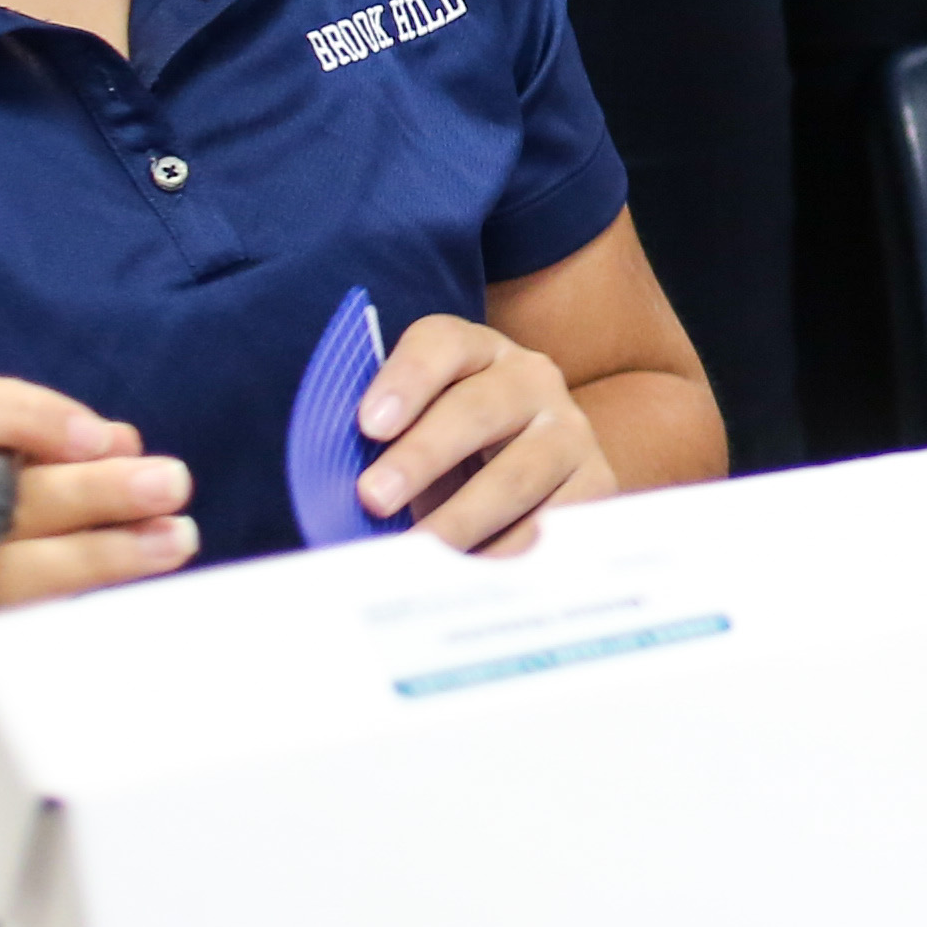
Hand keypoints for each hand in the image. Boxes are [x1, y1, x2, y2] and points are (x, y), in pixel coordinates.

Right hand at [0, 374, 187, 780]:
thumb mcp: (1, 502)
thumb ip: (55, 464)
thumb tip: (122, 447)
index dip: (27, 413)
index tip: (100, 437)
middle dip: (95, 487)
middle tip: (171, 483)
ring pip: (9, 572)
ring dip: (105, 552)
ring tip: (175, 539)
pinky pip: (14, 641)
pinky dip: (79, 618)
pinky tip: (129, 609)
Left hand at [357, 311, 618, 551]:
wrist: (536, 471)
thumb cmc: (450, 454)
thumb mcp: (415, 431)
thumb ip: (380, 446)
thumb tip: (332, 496)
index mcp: (475, 351)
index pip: (440, 347)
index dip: (405, 381)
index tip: (369, 425)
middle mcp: (530, 379)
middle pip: (476, 410)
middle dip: (422, 455)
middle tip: (374, 497)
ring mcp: (569, 431)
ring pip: (515, 474)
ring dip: (461, 518)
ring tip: (416, 554)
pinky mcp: (595, 483)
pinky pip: (549, 525)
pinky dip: (504, 555)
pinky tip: (467, 578)